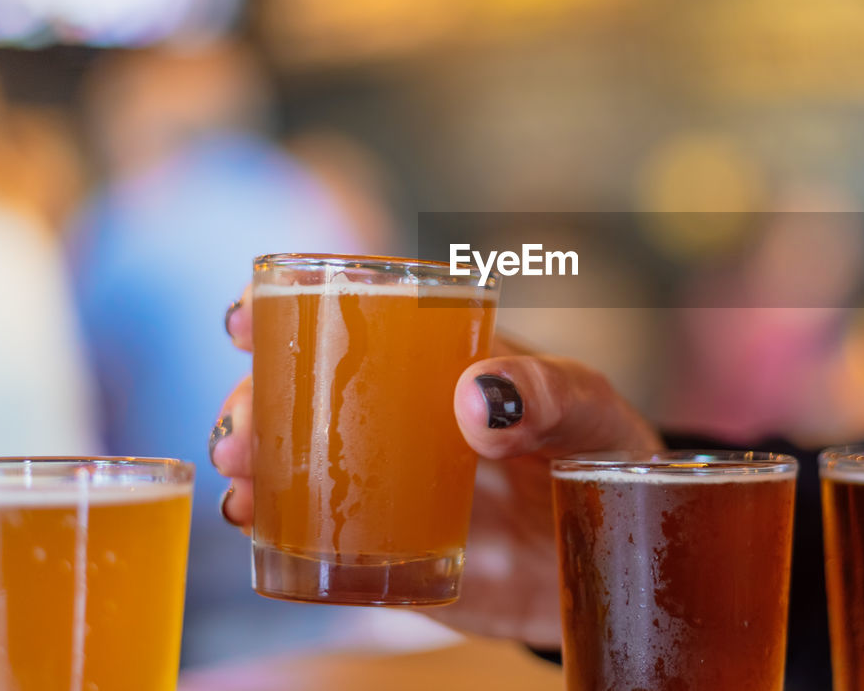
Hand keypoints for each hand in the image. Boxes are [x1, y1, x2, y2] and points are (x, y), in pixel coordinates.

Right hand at [212, 285, 661, 646]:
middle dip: (255, 399)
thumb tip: (474, 396)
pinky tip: (260, 528)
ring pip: (299, 460)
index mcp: (443, 359)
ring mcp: (392, 479)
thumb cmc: (605, 454)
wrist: (623, 553)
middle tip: (240, 430)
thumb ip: (549, 392)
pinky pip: (322, 534)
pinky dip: (280, 530)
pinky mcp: (392, 545)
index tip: (244, 319)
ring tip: (241, 479)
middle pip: (307, 391)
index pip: (359, 319)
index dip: (294, 311)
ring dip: (254, 463)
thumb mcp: (589, 410)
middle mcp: (402, 414)